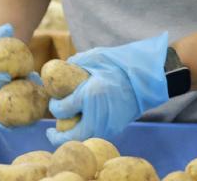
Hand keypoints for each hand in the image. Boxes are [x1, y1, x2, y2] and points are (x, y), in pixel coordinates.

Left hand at [46, 32, 169, 144]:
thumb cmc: (119, 65)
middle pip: (72, 135)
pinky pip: (96, 136)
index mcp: (90, 95)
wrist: (146, 77)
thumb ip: (76, 62)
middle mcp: (98, 114)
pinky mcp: (116, 129)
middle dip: (58, 136)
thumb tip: (61, 66)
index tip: (54, 102)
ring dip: (73, 137)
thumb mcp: (95, 58)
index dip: (54, 107)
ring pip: (85, 139)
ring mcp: (108, 124)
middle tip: (51, 132)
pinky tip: (81, 127)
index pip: (63, 109)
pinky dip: (86, 135)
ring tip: (66, 130)